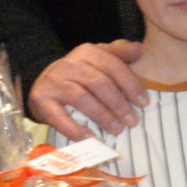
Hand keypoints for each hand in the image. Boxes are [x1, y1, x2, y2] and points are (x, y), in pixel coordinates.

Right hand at [30, 39, 149, 139]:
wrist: (43, 86)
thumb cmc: (79, 75)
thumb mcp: (98, 59)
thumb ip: (118, 53)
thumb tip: (139, 49)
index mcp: (87, 52)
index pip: (113, 66)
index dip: (131, 84)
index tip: (145, 103)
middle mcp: (68, 64)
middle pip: (99, 83)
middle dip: (119, 104)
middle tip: (133, 121)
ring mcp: (53, 81)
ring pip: (82, 98)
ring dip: (103, 116)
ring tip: (118, 130)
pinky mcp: (41, 99)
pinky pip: (59, 116)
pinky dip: (75, 129)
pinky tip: (91, 138)